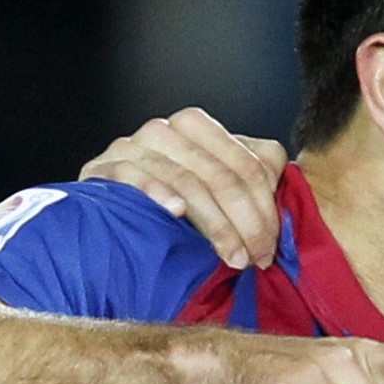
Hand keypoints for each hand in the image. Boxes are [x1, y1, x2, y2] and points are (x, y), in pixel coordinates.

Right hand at [82, 108, 287, 268]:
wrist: (113, 199)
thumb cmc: (175, 191)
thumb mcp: (220, 176)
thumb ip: (257, 170)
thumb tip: (282, 191)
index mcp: (196, 125)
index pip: (246, 165)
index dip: (265, 209)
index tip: (271, 245)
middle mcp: (164, 130)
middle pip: (220, 177)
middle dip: (245, 224)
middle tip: (255, 258)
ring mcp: (131, 146)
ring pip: (186, 183)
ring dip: (215, 225)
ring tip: (232, 256)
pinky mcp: (102, 168)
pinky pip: (134, 177)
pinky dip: (157, 192)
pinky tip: (175, 213)